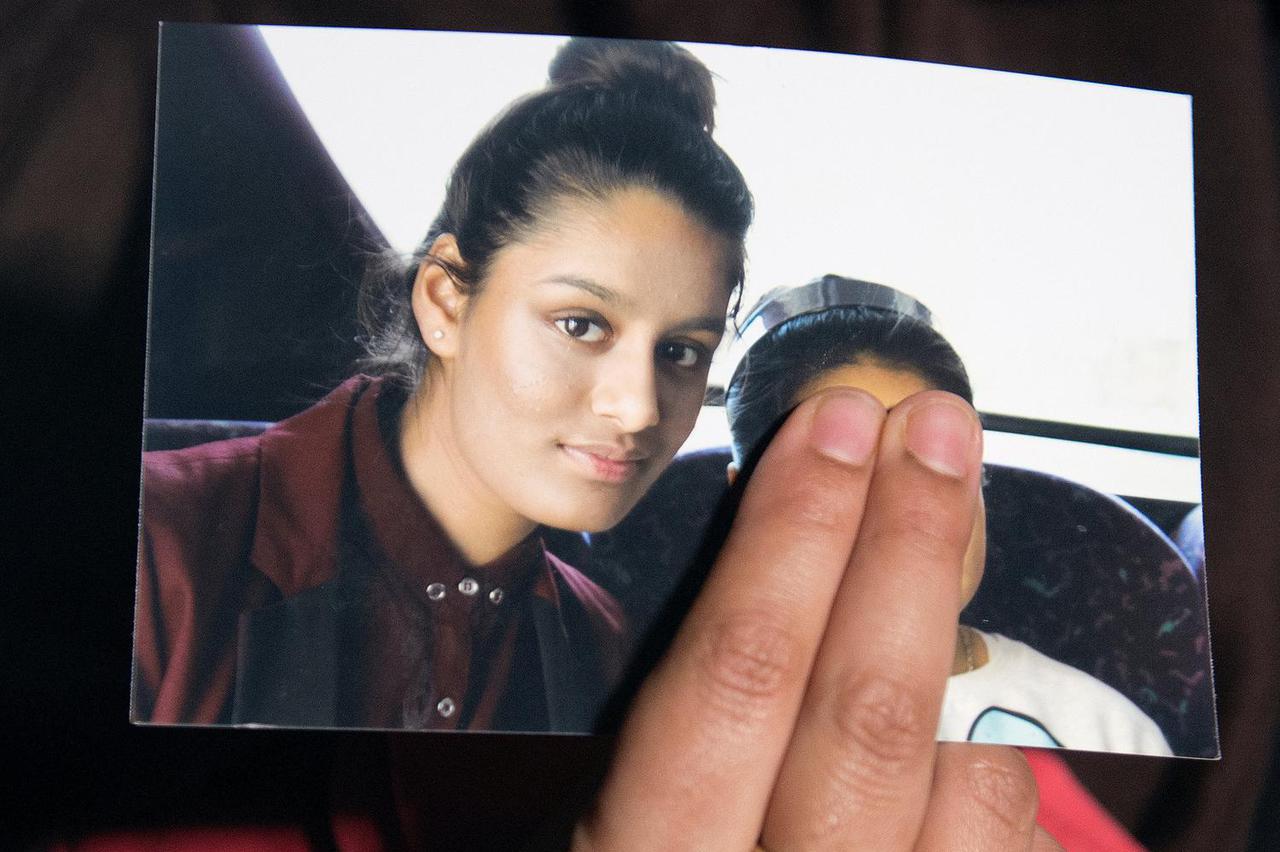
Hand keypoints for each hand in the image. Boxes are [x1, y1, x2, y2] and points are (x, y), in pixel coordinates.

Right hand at [574, 388, 1062, 849]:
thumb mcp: (608, 819)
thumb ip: (676, 715)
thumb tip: (771, 534)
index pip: (734, 680)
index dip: (795, 540)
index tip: (835, 429)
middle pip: (869, 711)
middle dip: (910, 545)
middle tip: (935, 431)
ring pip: (962, 773)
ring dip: (959, 655)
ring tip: (939, 558)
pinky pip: (1006, 829)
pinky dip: (988, 751)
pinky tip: (950, 721)